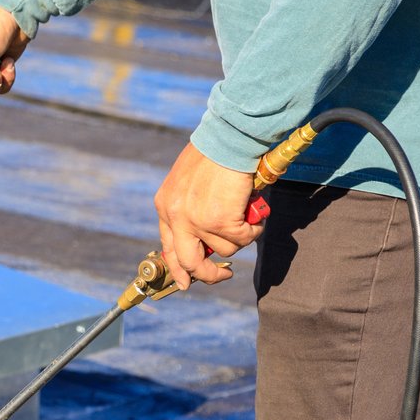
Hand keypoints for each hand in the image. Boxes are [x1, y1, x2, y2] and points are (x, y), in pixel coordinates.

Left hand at [154, 144, 264, 288]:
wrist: (230, 136)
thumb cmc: (216, 150)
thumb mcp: (190, 180)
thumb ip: (191, 205)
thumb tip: (205, 236)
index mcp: (166, 205)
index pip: (168, 247)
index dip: (179, 268)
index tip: (186, 282)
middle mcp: (175, 216)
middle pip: (188, 263)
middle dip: (207, 275)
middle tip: (223, 275)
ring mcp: (196, 221)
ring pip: (224, 249)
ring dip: (241, 235)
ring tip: (247, 211)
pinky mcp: (218, 221)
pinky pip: (243, 239)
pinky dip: (254, 228)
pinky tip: (254, 210)